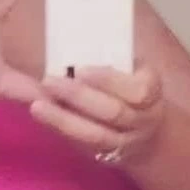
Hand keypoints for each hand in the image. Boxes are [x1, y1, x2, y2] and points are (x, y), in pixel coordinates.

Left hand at [30, 63, 165, 163]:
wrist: (145, 130)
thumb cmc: (130, 86)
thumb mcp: (131, 68)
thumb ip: (110, 56)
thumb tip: (77, 34)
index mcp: (152, 91)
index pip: (138, 90)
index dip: (109, 81)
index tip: (81, 69)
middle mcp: (143, 120)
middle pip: (113, 112)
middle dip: (80, 97)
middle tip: (49, 80)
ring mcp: (124, 142)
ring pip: (95, 135)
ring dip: (64, 119)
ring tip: (38, 104)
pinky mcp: (104, 156)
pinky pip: (81, 145)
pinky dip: (60, 129)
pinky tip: (42, 116)